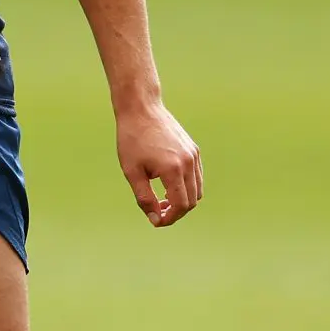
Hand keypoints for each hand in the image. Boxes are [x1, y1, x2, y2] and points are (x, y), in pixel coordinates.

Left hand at [117, 99, 201, 227]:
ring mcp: (193, 155)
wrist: (141, 109)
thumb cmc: (132, 140)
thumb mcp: (132, 172)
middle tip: (157, 211)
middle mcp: (188, 162)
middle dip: (176, 212)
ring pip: (197, 190)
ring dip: (183, 200)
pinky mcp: (194, 150)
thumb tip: (155, 220)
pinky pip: (197, 177)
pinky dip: (187, 187)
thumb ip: (144, 198)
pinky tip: (169, 185)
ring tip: (162, 199)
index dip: (170, 218)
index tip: (156, 221)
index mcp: (173, 169)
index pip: (180, 206)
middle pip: (192, 201)